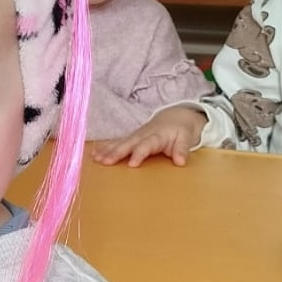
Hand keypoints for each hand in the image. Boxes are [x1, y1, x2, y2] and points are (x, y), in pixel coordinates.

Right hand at [91, 106, 205, 167]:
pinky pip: (117, 142)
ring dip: (107, 150)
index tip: (132, 164)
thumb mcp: (186, 138)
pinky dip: (105, 147)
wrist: (175, 116)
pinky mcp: (131, 138)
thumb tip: (181, 161)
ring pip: (120, 142)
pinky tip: (95, 154)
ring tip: (96, 159)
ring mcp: (135, 135)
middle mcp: (143, 135)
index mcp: (156, 136)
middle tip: (105, 162)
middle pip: (128, 144)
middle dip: (116, 152)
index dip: (139, 154)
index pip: (146, 145)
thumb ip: (182, 149)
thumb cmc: (181, 130)